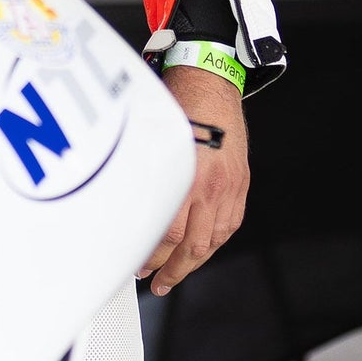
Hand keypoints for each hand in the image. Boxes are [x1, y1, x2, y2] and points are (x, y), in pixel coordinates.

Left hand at [137, 65, 248, 294]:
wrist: (210, 81)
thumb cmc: (174, 101)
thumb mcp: (148, 133)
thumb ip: (142, 168)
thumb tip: (120, 200)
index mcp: (181, 173)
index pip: (165, 229)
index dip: (149, 252)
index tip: (134, 262)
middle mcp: (208, 185)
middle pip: (189, 244)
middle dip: (169, 268)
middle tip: (151, 280)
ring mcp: (229, 188)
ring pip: (211, 241)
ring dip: (190, 264)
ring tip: (172, 276)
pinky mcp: (240, 185)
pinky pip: (228, 226)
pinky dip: (213, 244)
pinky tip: (199, 252)